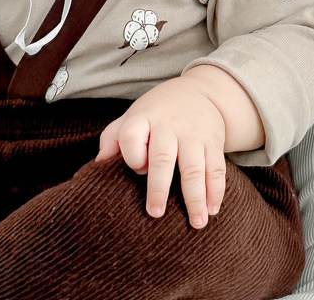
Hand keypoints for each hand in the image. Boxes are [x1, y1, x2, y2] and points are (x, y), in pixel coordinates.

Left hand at [97, 75, 226, 228]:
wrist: (199, 91)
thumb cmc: (157, 111)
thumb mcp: (134, 115)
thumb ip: (113, 136)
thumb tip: (98, 164)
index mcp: (144, 117)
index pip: (131, 137)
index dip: (132, 157)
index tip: (138, 169)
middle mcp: (169, 125)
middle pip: (162, 157)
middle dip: (158, 187)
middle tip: (155, 213)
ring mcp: (193, 134)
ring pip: (193, 167)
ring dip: (195, 197)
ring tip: (196, 223)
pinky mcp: (213, 141)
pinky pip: (216, 168)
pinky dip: (216, 191)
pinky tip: (212, 210)